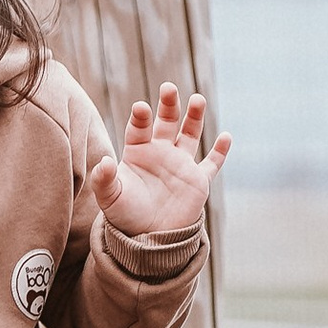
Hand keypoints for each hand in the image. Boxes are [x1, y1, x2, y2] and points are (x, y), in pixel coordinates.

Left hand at [89, 80, 230, 236]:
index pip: (139, 128)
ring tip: (197, 99)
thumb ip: (103, 180)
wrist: (147, 239)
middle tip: (168, 88)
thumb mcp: (110, 198)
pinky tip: (226, 137)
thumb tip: (102, 162)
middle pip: (166, 122)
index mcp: (138, 152)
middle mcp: (160, 153)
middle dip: (168, 105)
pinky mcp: (197, 181)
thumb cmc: (125, 216)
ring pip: (189, 134)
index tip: (141, 108)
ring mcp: (180, 165)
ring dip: (194, 117)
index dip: (141, 118)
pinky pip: (211, 164)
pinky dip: (220, 152)